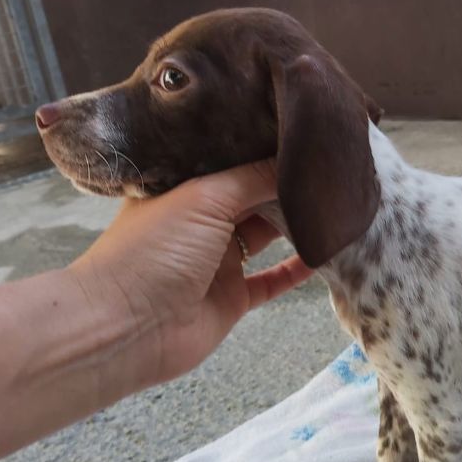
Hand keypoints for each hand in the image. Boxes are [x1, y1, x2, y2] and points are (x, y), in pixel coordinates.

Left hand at [68, 159, 312, 386]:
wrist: (126, 328)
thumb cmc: (155, 250)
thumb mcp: (205, 197)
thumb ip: (254, 178)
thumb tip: (296, 157)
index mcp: (183, 188)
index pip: (231, 161)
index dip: (264, 148)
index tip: (304, 133)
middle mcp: (200, 221)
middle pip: (253, 197)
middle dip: (285, 184)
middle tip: (330, 166)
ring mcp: (217, 262)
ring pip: (266, 237)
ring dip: (295, 224)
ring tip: (335, 203)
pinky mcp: (232, 298)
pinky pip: (272, 280)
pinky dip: (296, 269)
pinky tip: (325, 251)